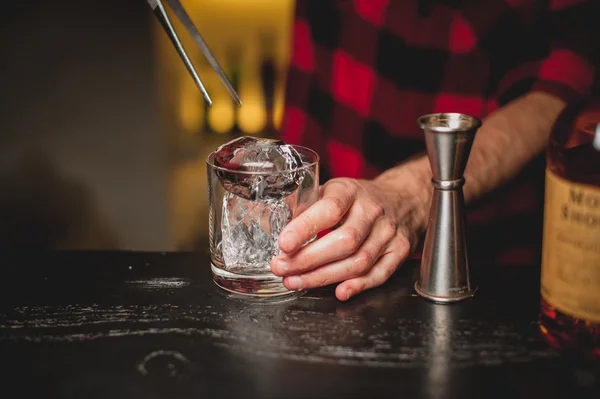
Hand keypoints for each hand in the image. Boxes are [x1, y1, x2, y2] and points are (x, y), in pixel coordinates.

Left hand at [270, 169, 430, 300]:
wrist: (402, 197)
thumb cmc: (356, 198)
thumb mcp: (330, 190)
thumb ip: (304, 207)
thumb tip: (269, 225)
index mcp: (350, 191)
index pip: (330, 208)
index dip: (305, 227)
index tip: (284, 243)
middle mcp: (372, 211)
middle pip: (344, 241)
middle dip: (308, 260)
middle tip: (281, 268)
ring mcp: (388, 232)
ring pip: (359, 262)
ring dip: (324, 277)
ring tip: (296, 281)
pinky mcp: (399, 251)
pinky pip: (379, 274)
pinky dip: (358, 286)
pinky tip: (338, 292)